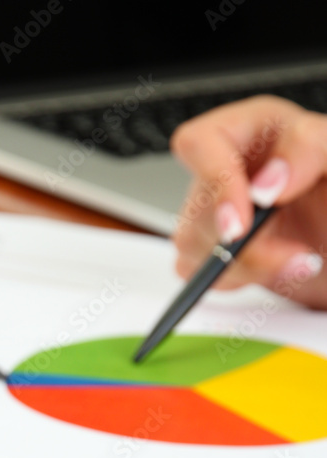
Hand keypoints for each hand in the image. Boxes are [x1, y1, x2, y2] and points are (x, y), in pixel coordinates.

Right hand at [171, 96, 326, 308]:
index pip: (198, 144)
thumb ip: (308, 149)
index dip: (215, 184)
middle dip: (249, 246)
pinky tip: (274, 267)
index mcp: (249, 128)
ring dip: (253, 267)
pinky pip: (205, 275)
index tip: (244, 221)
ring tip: (300, 262)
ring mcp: (210, 212)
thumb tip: (267, 185)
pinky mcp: (208, 250)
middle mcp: (223, 168)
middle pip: (200, 211)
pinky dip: (243, 280)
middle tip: (298, 257)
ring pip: (198, 250)